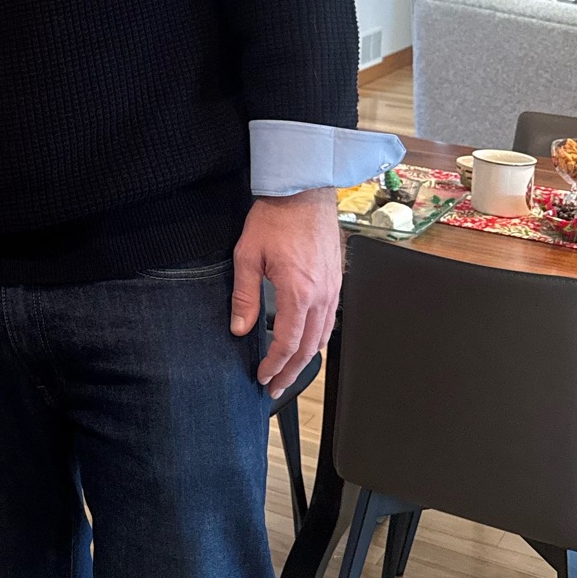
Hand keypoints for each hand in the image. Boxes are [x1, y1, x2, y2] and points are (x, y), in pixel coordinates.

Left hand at [231, 189, 341, 400]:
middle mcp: (322, 294)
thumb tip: (240, 327)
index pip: (288, 342)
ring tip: (289, 371)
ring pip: (323, 336)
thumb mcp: (248, 256)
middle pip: (309, 347)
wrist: (303, 192)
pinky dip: (318, 338)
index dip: (276, 365)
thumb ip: (244, 296)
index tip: (264, 377)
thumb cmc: (275, 218)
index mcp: (299, 291)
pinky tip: (306, 342)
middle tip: (276, 386)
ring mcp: (333, 287)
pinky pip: (331, 318)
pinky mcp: (336, 280)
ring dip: (306, 358)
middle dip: (291, 372)